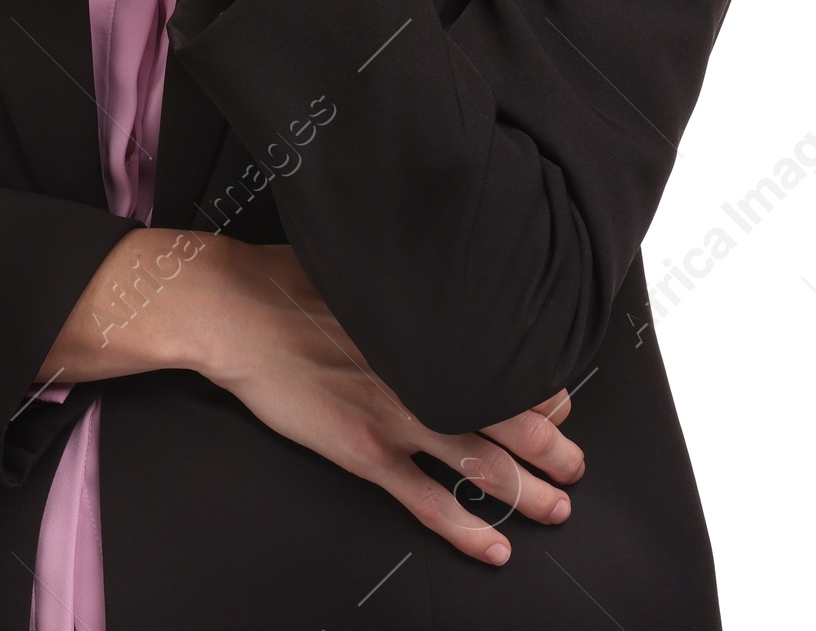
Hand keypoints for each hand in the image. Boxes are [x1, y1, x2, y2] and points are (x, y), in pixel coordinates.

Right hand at [199, 242, 583, 564]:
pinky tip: (492, 549)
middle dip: (554, 450)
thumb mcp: (369, 267)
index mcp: (431, 329)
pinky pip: (428, 502)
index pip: (508, 364)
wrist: (240, 310)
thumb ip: (413, 288)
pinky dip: (466, 530)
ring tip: (556, 509)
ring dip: (528, 494)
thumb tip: (442, 290)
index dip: (544, 389)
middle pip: (512, 420)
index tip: (561, 401)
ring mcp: (398, 417)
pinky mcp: (366, 453)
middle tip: (575, 466)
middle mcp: (425, 374)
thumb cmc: (297, 280)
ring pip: (483, 467)